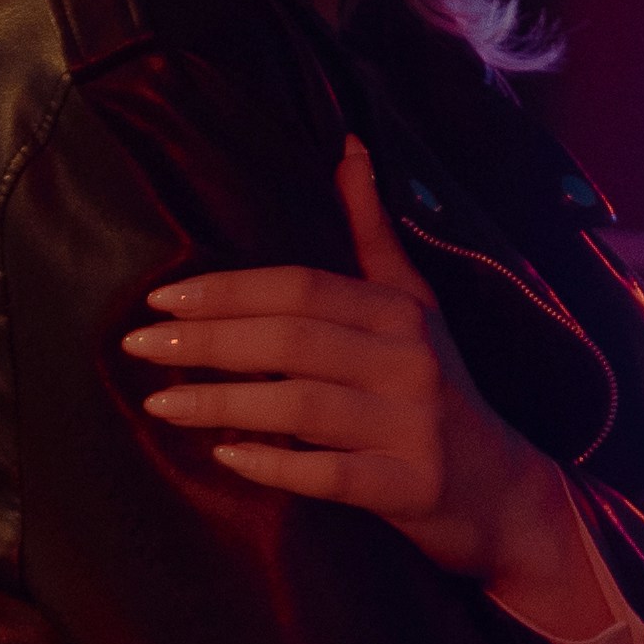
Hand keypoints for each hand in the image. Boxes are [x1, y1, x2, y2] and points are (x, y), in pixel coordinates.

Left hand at [126, 143, 601, 617]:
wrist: (504, 495)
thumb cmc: (441, 395)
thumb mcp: (416, 308)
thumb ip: (374, 234)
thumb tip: (349, 149)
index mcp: (401, 313)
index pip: (301, 288)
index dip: (228, 290)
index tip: (160, 298)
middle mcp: (409, 361)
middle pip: (292, 339)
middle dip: (207, 341)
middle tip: (139, 346)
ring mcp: (413, 426)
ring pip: (301, 405)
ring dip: (222, 402)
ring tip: (160, 404)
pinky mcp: (410, 486)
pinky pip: (330, 475)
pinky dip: (275, 464)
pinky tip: (226, 457)